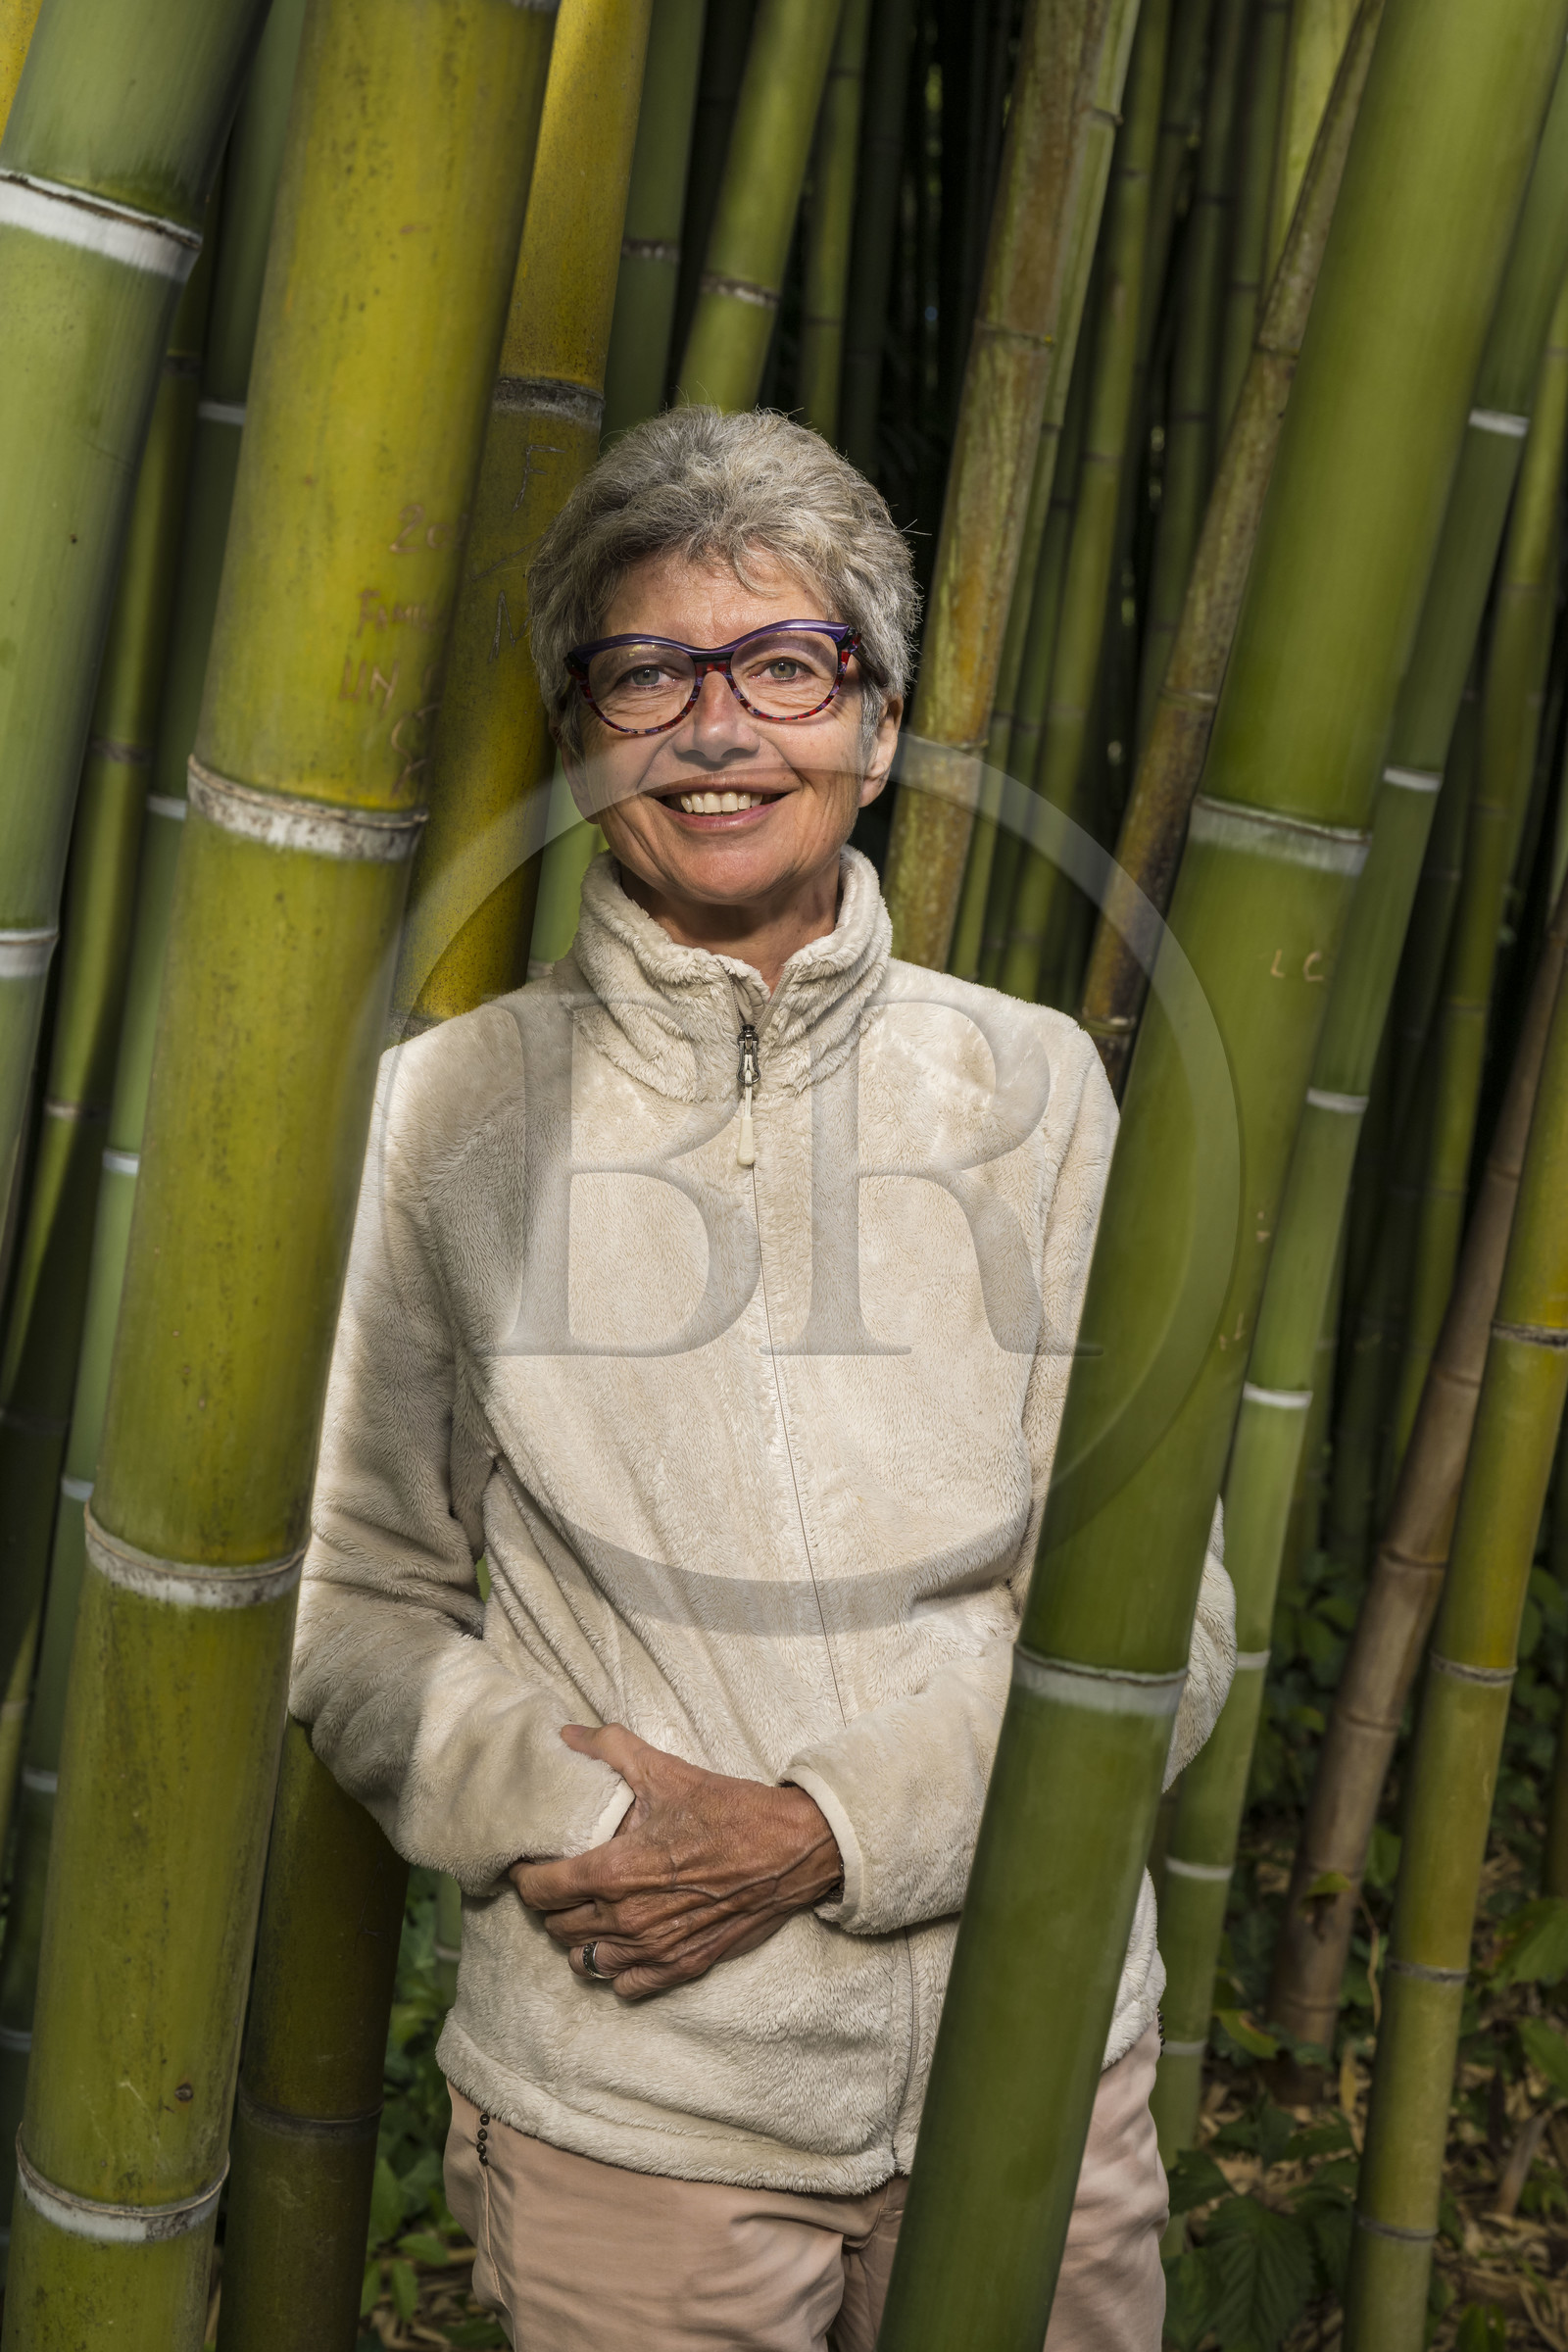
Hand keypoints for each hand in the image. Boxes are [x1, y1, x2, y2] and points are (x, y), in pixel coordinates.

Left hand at [510, 1724, 841, 1999]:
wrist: (791, 1851)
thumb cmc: (728, 1811)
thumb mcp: (666, 1770)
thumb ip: (610, 1749)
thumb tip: (569, 1736)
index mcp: (615, 1872)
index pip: (538, 1890)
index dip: (525, 1874)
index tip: (529, 1860)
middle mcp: (627, 1920)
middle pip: (556, 1926)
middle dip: (551, 1902)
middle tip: (561, 1877)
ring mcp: (654, 1950)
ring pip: (585, 1960)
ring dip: (579, 1937)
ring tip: (588, 1910)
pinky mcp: (682, 1967)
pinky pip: (625, 1985)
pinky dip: (616, 1968)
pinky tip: (622, 1942)